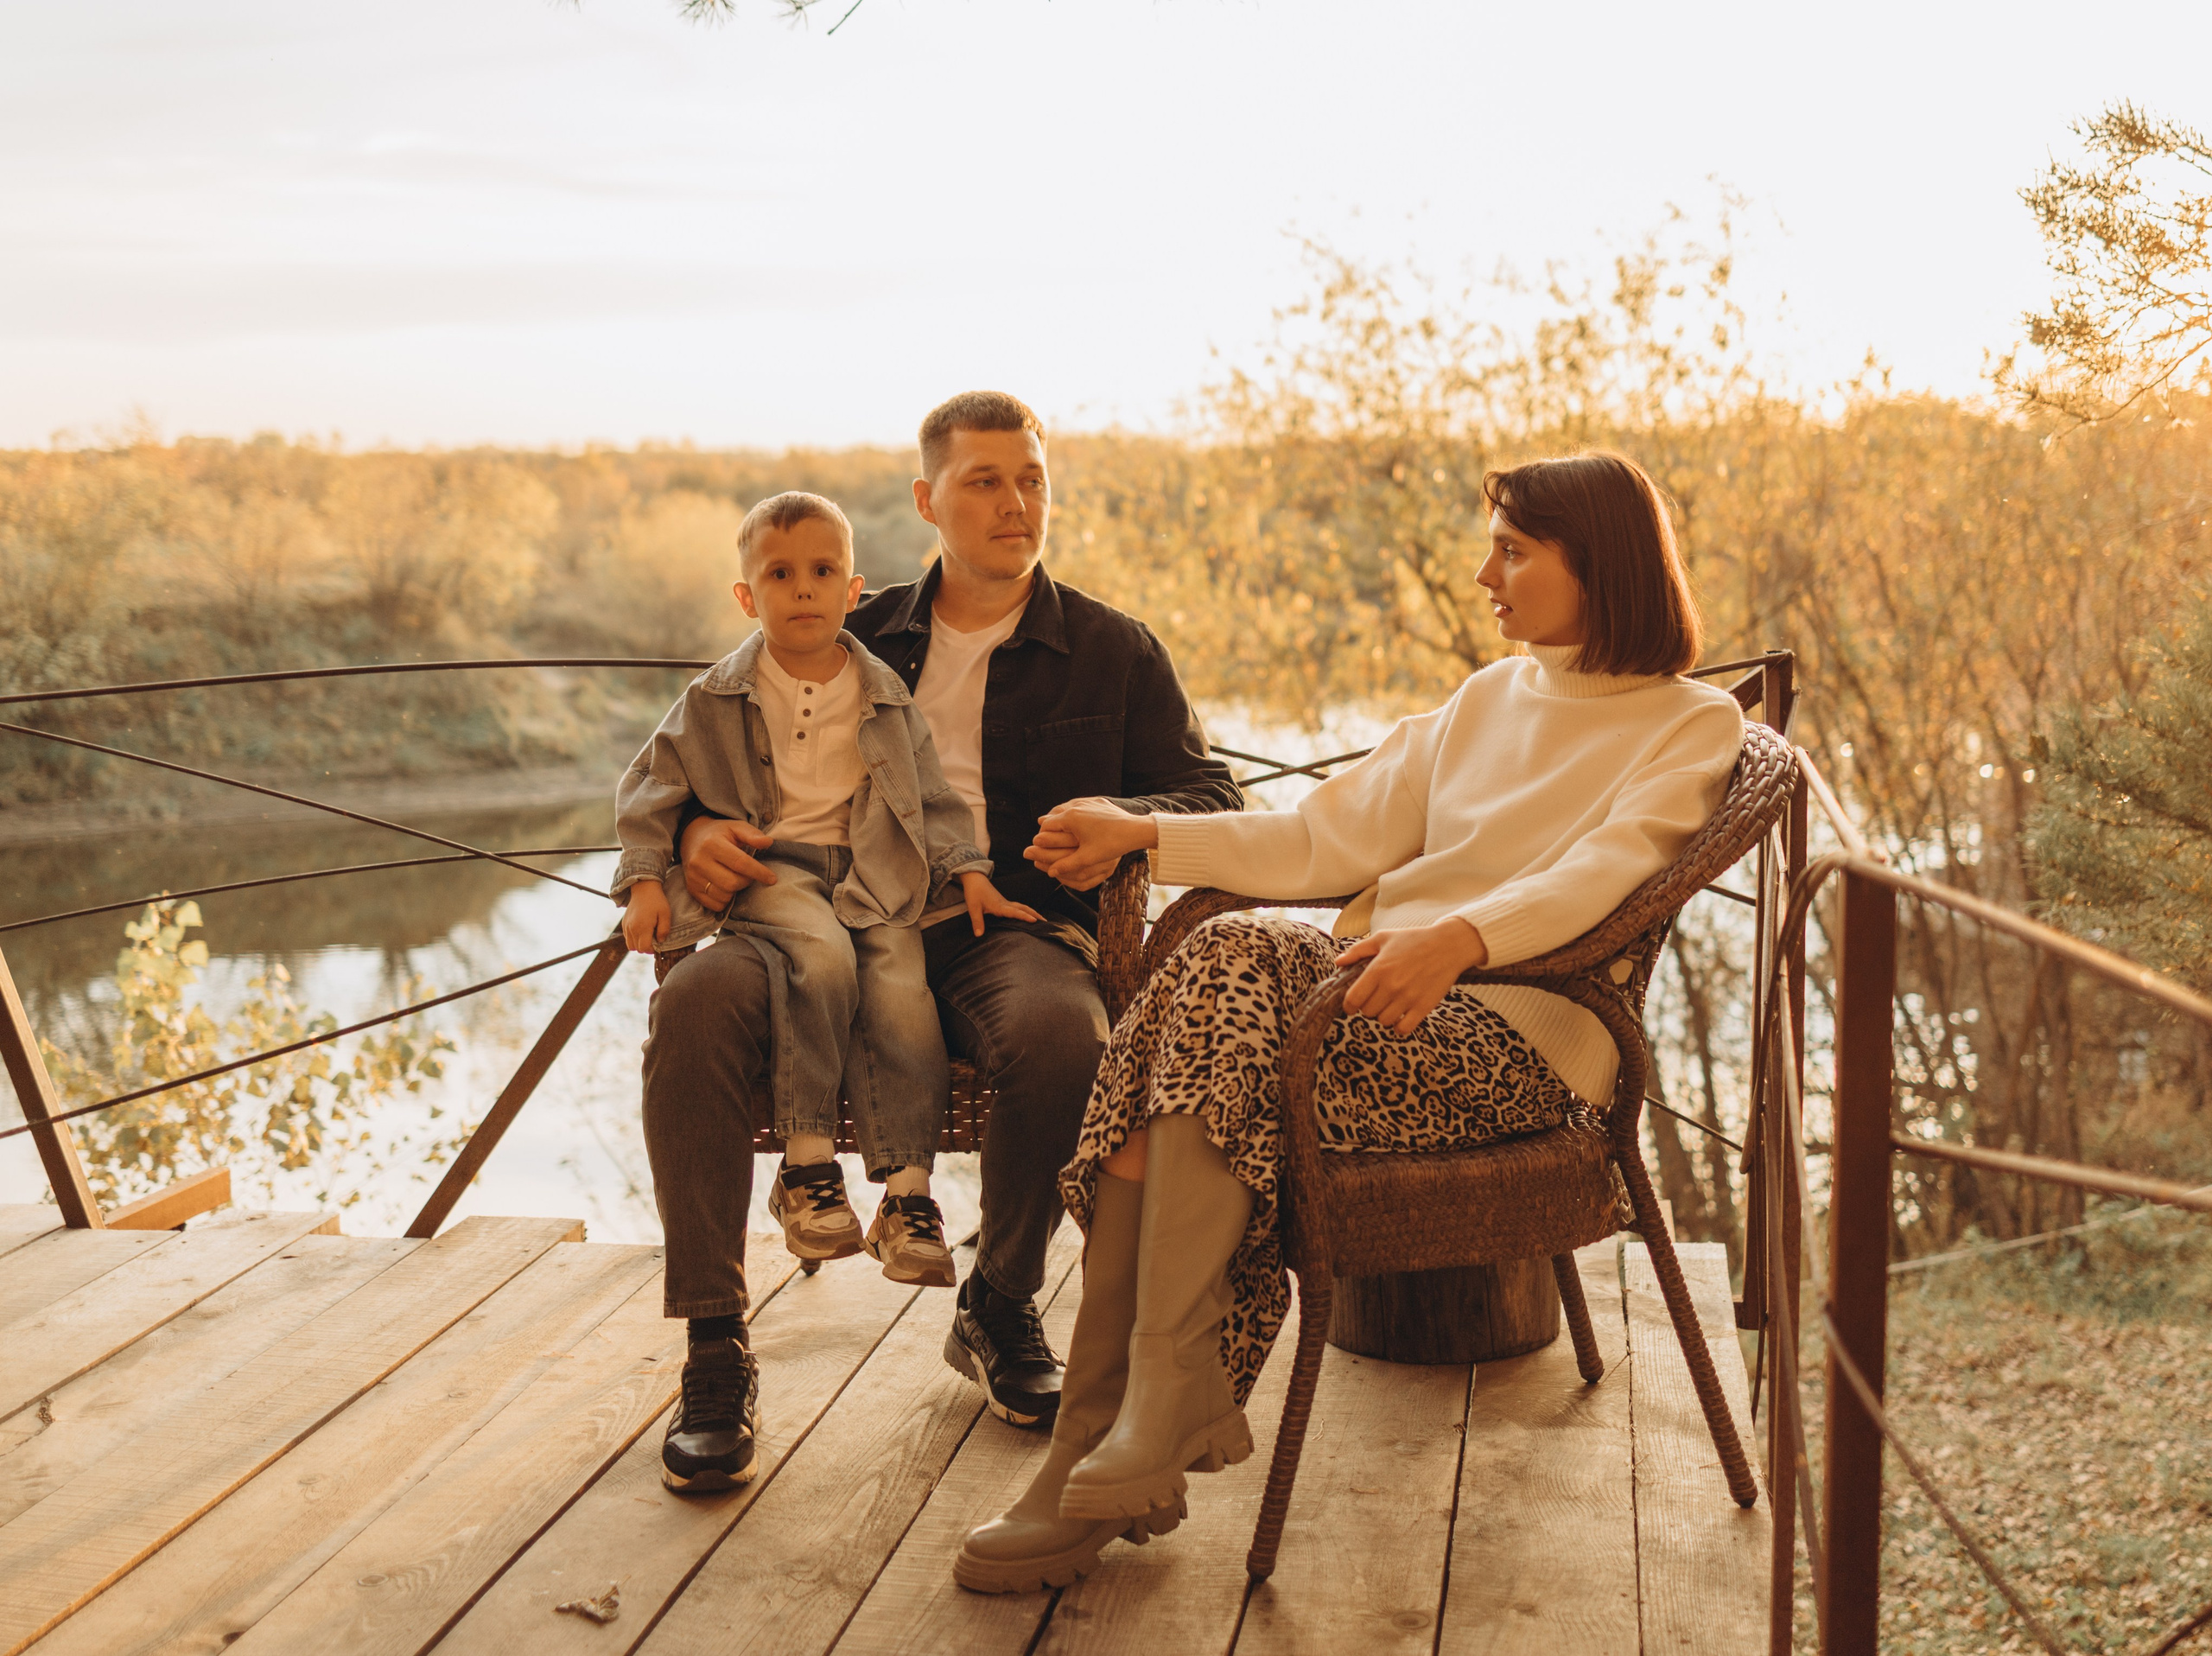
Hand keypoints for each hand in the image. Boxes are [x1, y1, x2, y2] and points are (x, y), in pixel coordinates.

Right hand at [620, 882, 671, 953]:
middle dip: (646, 947)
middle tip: (654, 938)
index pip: (644, 948)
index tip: (658, 943)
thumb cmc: (657, 901)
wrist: (644, 889)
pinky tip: (642, 930)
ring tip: (648, 935)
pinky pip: (627, 938)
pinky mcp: (624, 924)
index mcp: (642, 927)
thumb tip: (660, 941)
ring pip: (630, 945)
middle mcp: (632, 929)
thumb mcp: (665, 914)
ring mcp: (626, 926)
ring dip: (639, 944)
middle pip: (637, 949)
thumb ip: (664, 930)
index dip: (652, 949)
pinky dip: (634, 938)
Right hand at [680, 816, 775, 911]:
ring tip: (735, 879)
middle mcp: (699, 861)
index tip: (772, 878)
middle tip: (749, 875)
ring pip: (723, 896)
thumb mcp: (736, 827)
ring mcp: (693, 877)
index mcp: (712, 844)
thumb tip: (768, 842)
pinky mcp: (691, 889)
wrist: (692, 839)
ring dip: (735, 891)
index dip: (759, 872)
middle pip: (731, 883)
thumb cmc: (720, 834)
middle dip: (746, 881)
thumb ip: (752, 834)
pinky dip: (725, 900)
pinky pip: (714, 905)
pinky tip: (725, 887)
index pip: (740, 863)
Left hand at [960, 871, 1043, 935]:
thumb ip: (977, 921)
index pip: (1014, 912)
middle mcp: (1005, 904)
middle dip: (1035, 914)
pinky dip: (1026, 911)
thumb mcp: (973, 908)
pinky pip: (1018, 907)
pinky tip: (1028, 916)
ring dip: (1032, 912)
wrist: (975, 879)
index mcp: (999, 905)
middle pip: (1023, 908)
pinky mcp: (1004, 902)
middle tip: (1046, 922)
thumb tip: (979, 935)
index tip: (1034, 920)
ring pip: (1022, 907)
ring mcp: (1006, 902)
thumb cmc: (974, 892)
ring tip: (1041, 920)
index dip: (1024, 916)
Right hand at [1023, 797, 1157, 890]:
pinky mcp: (1097, 801)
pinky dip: (1072, 813)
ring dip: (1059, 818)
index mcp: (1070, 818)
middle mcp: (1076, 806)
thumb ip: (1066, 865)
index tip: (1039, 846)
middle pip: (1053, 815)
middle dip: (1048, 827)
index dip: (1041, 837)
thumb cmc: (1111, 844)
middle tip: (1044, 837)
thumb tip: (1050, 873)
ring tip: (1056, 828)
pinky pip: (1079, 805)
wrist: (1135, 830)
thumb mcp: (1087, 858)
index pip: (1046, 826)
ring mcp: (1087, 801)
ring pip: (1066, 808)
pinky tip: (1075, 821)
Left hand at [1336, 918, 1487, 1035]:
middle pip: (1367, 1012)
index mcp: (1378, 969)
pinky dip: (1398, 1027)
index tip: (1351, 1006)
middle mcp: (1391, 986)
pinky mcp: (1423, 1007)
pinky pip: (1403, 1029)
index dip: (1348, 1006)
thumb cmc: (1413, 940)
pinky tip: (1400, 1016)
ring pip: (1384, 1021)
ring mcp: (1408, 998)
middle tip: (1374, 1001)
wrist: (1448, 945)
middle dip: (1367, 1008)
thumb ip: (1358, 951)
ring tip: (1388, 1006)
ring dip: (1383, 1016)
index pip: (1353, 999)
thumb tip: (1338, 963)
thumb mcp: (1383, 938)